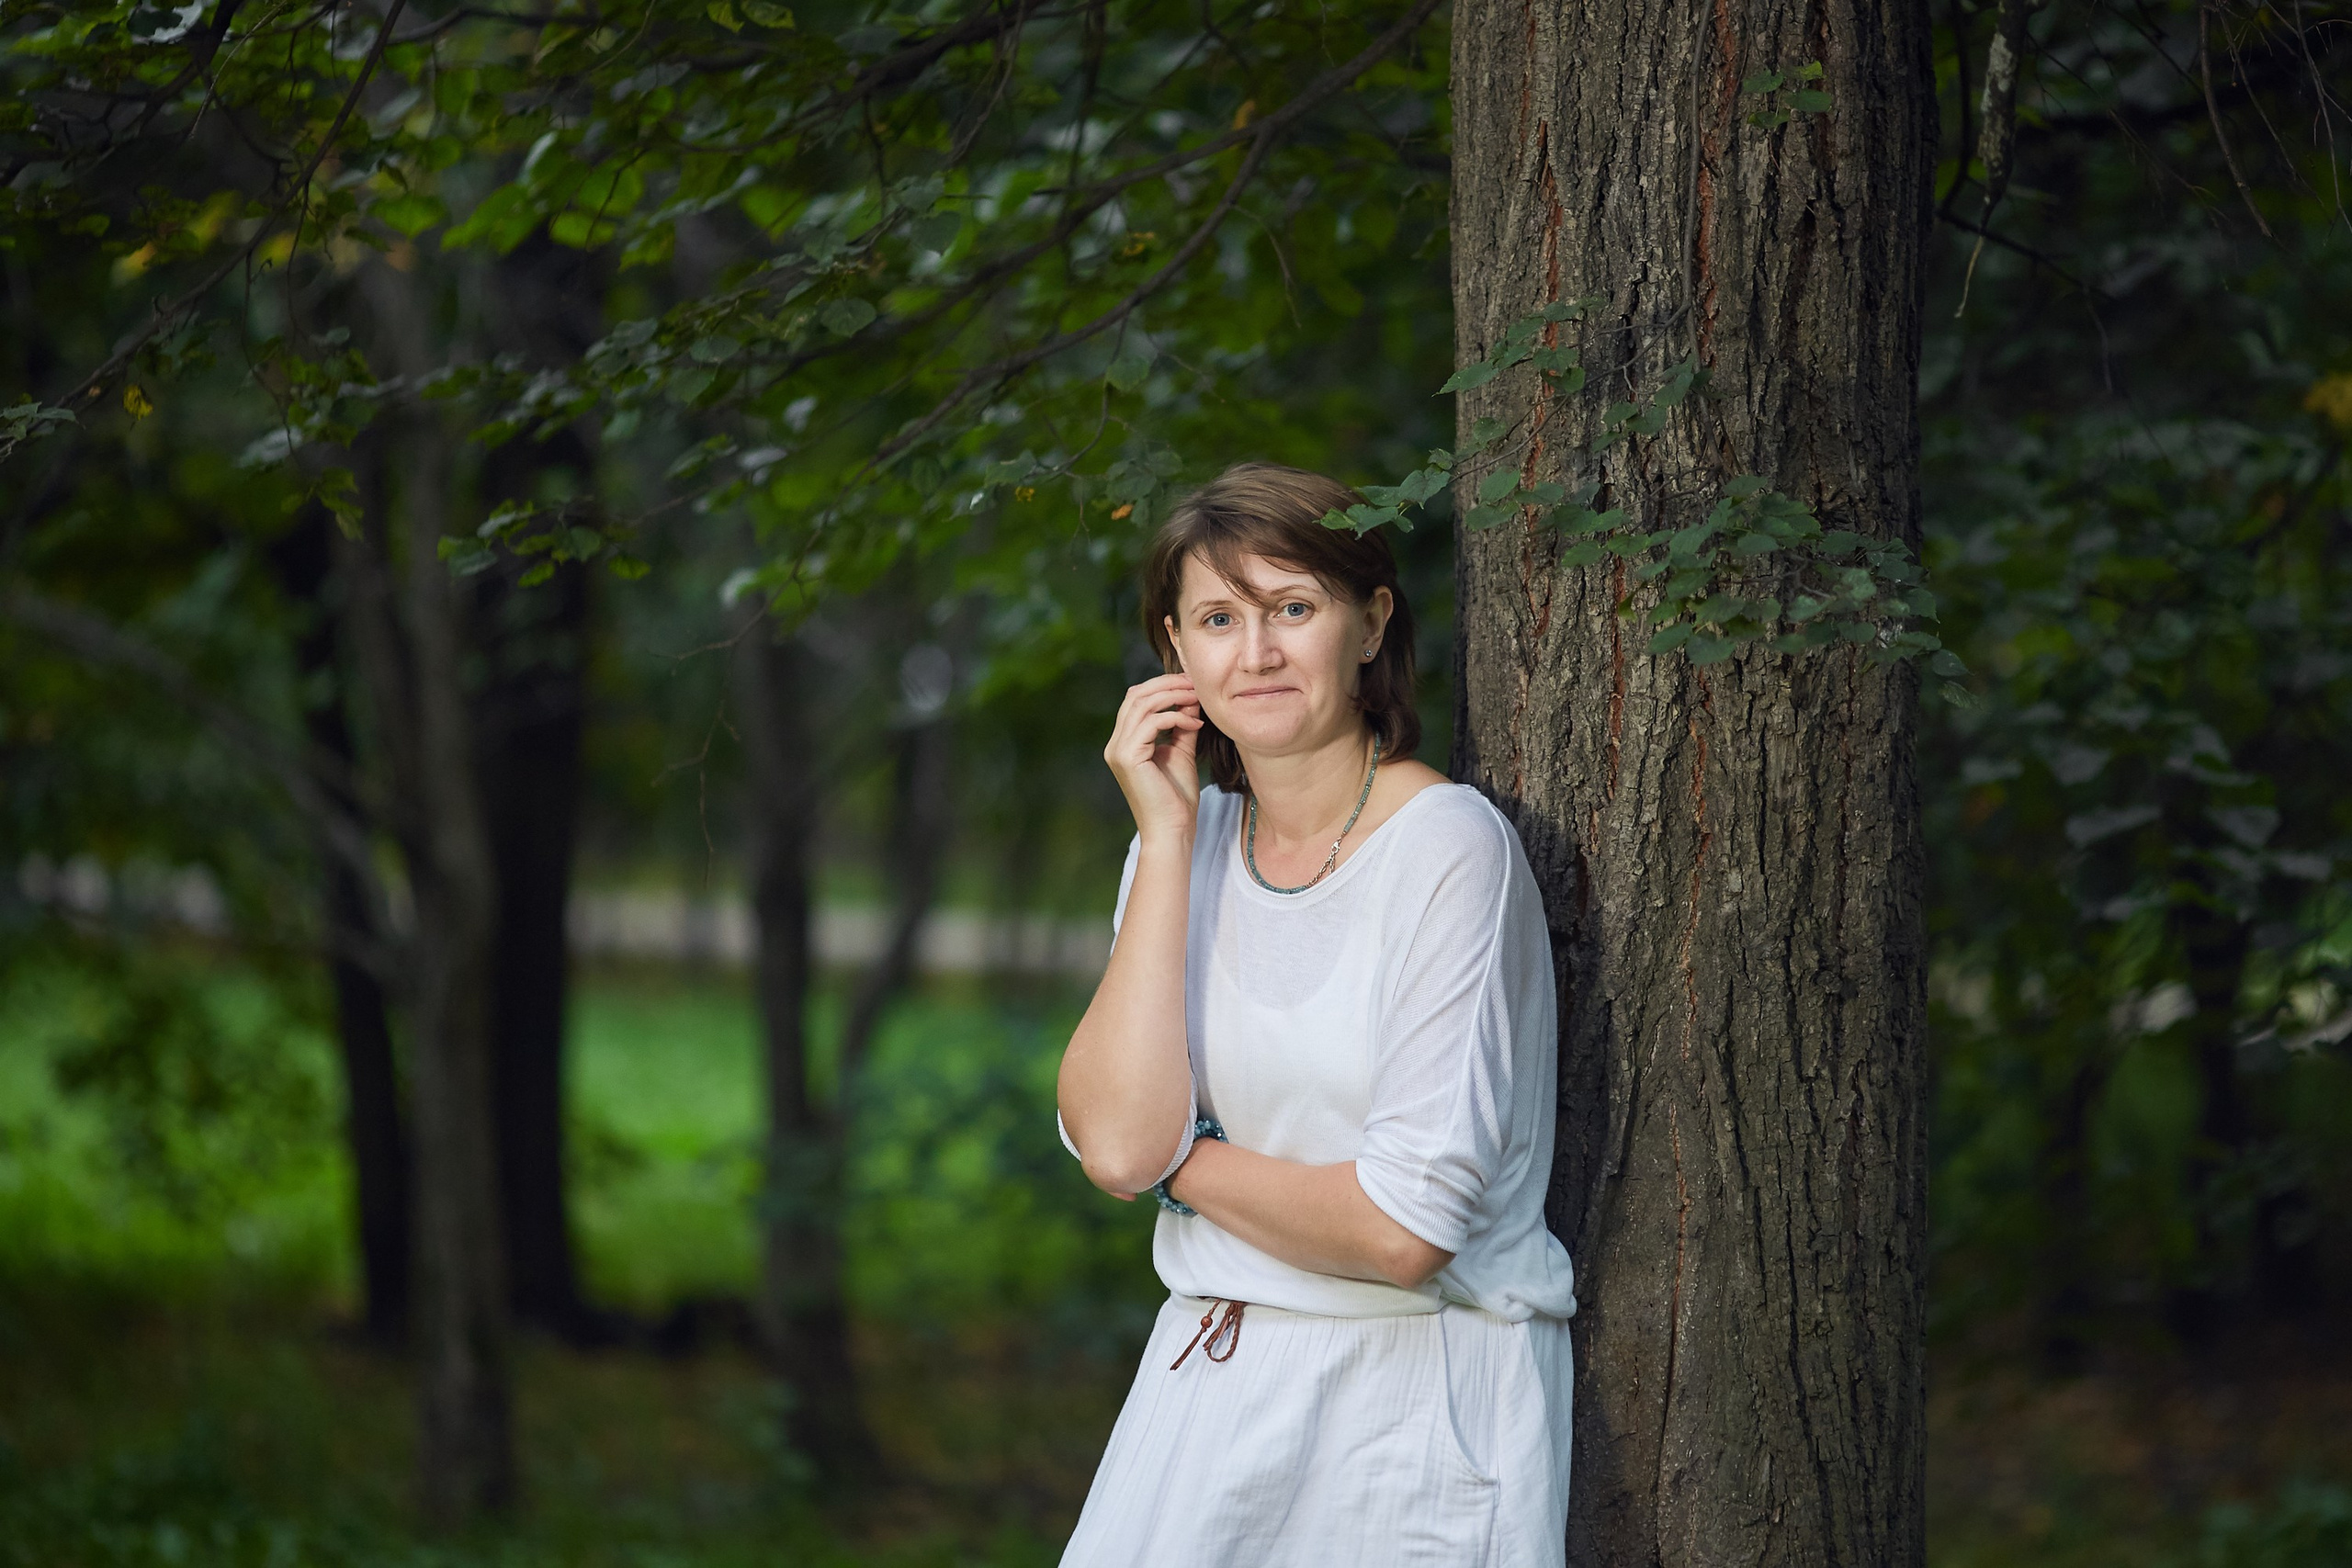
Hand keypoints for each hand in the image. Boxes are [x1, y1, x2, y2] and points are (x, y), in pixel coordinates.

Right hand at [1104, 673, 1203, 846]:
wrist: (1173, 830)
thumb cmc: (1177, 798)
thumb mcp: (1181, 752)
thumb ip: (1182, 725)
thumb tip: (1191, 698)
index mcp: (1124, 743)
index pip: (1136, 699)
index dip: (1162, 685)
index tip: (1192, 684)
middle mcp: (1115, 744)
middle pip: (1135, 695)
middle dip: (1167, 684)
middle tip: (1196, 684)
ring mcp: (1118, 750)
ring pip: (1142, 704)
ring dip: (1173, 696)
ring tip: (1198, 698)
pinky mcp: (1128, 757)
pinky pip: (1152, 722)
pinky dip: (1176, 717)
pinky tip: (1196, 724)